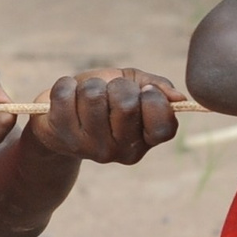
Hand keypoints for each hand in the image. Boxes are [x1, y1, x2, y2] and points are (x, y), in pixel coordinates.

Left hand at [26, 68, 181, 163]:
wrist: (58, 119)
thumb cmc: (104, 97)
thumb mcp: (134, 85)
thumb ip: (157, 87)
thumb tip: (178, 97)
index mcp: (144, 141)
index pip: (163, 127)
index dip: (154, 100)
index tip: (143, 90)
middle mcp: (119, 152)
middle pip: (126, 105)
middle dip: (117, 85)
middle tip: (109, 90)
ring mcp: (89, 148)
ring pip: (93, 95)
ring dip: (90, 84)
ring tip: (86, 94)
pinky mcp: (61, 137)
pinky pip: (65, 94)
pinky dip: (66, 84)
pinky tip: (68, 96)